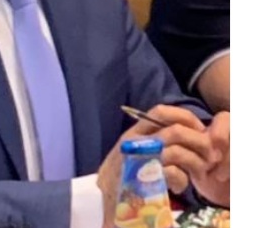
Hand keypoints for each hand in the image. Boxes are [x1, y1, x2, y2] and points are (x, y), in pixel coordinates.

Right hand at [97, 105, 228, 227]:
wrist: (101, 200)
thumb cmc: (120, 175)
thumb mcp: (132, 151)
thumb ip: (151, 140)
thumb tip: (185, 132)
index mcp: (134, 133)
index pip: (160, 111)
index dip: (184, 116)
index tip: (198, 127)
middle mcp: (137, 143)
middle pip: (175, 131)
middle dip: (199, 141)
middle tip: (210, 152)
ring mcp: (141, 160)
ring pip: (177, 151)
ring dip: (196, 162)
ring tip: (200, 170)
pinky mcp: (147, 181)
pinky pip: (174, 174)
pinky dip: (183, 180)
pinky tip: (180, 186)